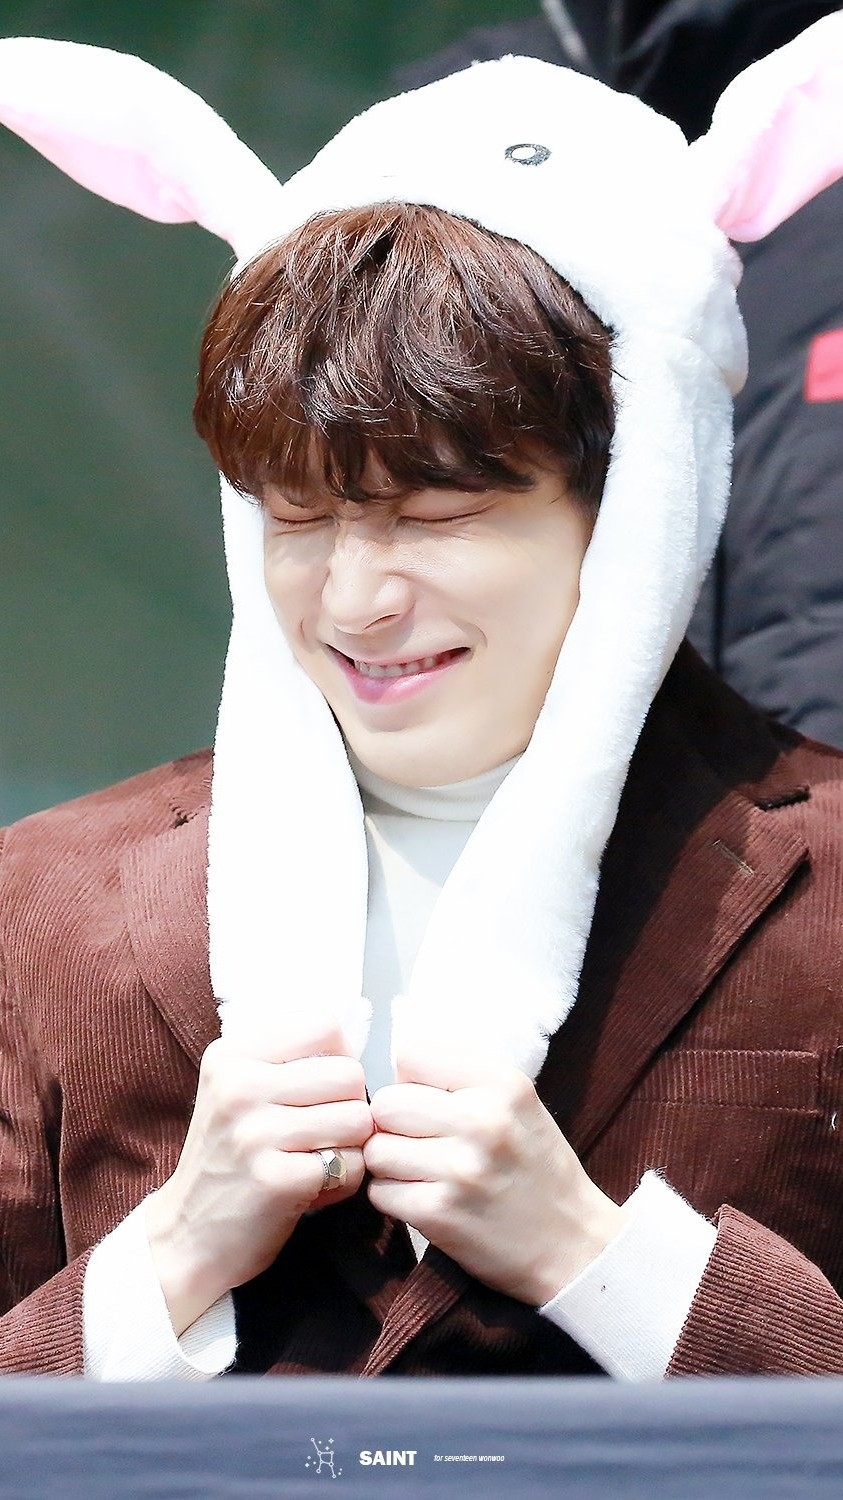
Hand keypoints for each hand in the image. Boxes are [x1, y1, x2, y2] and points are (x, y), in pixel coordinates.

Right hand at [145, 1016, 372, 1334]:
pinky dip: (345, 1180)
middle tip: (325, 1132)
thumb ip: (286, 1063)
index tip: (323, 1089)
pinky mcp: (276, 1180)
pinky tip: (316, 1188)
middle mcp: (239, 1087)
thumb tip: (354, 1041)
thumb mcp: (235, 1092)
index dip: (339, 1058)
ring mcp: (256, 1134)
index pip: (325, 1027)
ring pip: (358, 1119)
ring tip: (321, 1159)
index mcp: (231, 1057)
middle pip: (349, 1074)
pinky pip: (351, 1165)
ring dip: (353, 1146)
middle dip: (352, 1106)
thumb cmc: (228, 1160)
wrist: (186, 1237)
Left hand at [364, 1046, 625, 1304]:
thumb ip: (463, 1079)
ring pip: (377, 1149)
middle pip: (387, 1103)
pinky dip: (394, 1197)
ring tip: (423, 1172)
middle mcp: (483, 1120)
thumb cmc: (538, 1169)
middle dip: (394, 1124)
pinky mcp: (439, 1214)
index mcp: (504, 1084)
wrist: (574, 1245)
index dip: (412, 1081)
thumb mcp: (520, 1104)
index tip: (430, 1103)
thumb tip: (395, 1073)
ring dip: (391, 1163)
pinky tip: (425, 1199)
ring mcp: (460, 1169)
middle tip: (420, 1142)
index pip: (413, 1055)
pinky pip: (379, 1191)